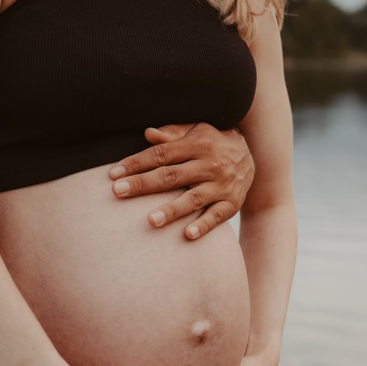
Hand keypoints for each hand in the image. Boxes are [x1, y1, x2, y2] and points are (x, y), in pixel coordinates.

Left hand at [109, 123, 253, 239]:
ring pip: (193, 199)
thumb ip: (172, 134)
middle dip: (143, 184)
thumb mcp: (196, 131)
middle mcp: (209, 165)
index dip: (136, 163)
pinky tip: (187, 234)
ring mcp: (221, 186)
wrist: (252, 157)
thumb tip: (147, 133)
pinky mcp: (232, 204)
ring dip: (172, 210)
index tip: (113, 174)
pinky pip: (216, 216)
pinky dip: (203, 226)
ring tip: (151, 220)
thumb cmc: (213, 143)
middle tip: (118, 193)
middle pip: (171, 176)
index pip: (161, 154)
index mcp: (197, 144)